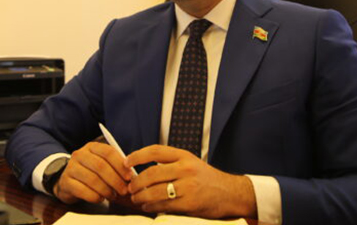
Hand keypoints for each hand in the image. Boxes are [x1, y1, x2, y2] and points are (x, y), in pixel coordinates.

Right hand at [53, 141, 133, 204]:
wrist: (67, 181)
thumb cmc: (91, 173)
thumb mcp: (102, 165)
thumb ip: (116, 167)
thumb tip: (132, 177)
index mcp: (92, 147)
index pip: (108, 152)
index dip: (120, 165)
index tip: (129, 177)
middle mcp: (80, 154)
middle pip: (101, 166)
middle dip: (115, 180)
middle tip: (124, 191)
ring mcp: (71, 168)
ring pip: (92, 179)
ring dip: (106, 190)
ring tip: (113, 196)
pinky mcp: (65, 182)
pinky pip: (82, 190)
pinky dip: (94, 196)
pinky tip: (100, 199)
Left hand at [125, 145, 256, 218]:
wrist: (230, 193)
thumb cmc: (206, 178)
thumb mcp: (190, 163)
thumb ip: (169, 164)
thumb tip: (141, 169)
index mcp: (184, 155)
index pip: (155, 151)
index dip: (137, 156)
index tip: (126, 162)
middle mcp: (185, 168)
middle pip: (151, 174)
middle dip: (136, 182)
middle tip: (130, 187)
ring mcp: (188, 186)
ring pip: (154, 191)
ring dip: (141, 196)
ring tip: (136, 198)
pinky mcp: (189, 203)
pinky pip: (163, 205)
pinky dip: (151, 206)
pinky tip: (147, 206)